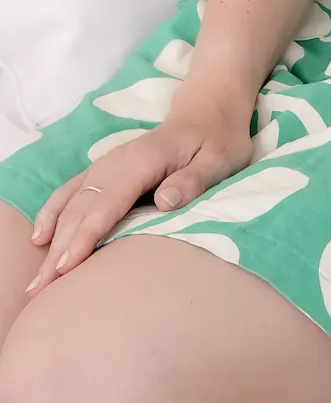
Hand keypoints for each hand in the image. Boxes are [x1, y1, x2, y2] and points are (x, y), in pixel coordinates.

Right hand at [25, 97, 252, 295]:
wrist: (207, 112)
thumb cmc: (217, 141)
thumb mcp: (220, 160)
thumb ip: (193, 180)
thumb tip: (165, 201)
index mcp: (144, 159)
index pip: (108, 203)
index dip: (85, 236)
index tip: (65, 267)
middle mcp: (118, 160)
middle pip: (83, 208)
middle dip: (59, 248)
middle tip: (40, 290)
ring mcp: (108, 164)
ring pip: (73, 202)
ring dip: (52, 237)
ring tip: (37, 278)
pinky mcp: (106, 170)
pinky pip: (72, 190)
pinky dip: (53, 212)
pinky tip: (40, 236)